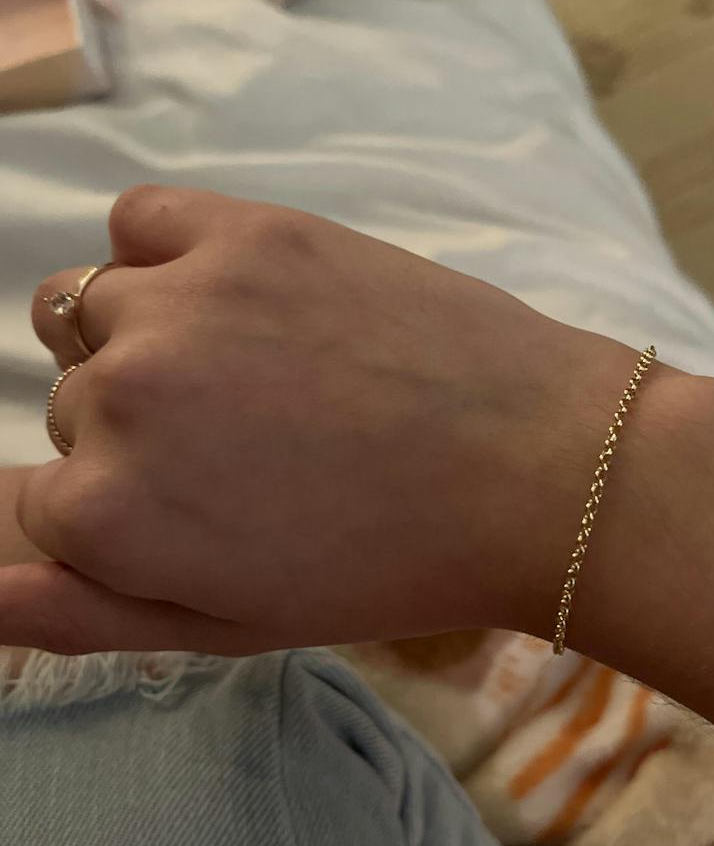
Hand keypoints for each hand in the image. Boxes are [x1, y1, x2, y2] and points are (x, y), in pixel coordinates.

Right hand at [3, 186, 637, 654]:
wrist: (532, 469)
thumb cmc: (388, 564)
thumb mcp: (231, 624)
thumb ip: (83, 612)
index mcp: (105, 515)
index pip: (44, 499)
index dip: (127, 510)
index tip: (209, 506)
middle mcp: (114, 399)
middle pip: (73, 407)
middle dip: (143, 432)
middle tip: (260, 450)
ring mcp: (175, 302)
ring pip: (90, 311)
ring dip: (148, 341)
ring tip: (257, 373)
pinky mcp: (241, 229)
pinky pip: (138, 221)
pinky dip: (169, 253)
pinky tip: (241, 295)